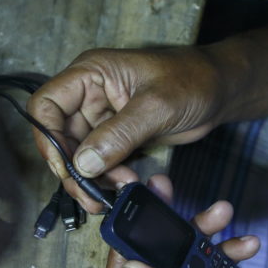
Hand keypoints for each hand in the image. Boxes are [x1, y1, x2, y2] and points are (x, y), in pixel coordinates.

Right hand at [27, 47, 222, 210]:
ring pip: (77, 154)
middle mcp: (88, 94)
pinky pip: (98, 162)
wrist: (221, 89)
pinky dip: (105, 177)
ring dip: (90, 177)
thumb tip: (83, 164)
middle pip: (58, 136)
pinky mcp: (116, 136)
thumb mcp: (157, 106)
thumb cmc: (193, 80)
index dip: (48, 138)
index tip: (67, 167)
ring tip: (114, 190)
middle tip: (90, 193)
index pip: (46, 105)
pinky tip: (124, 185)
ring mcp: (101, 117)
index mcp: (90, 74)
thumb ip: (119, 134)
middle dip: (72, 168)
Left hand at [103, 175, 267, 267]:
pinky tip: (247, 244)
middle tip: (164, 191)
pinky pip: (215, 254)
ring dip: (204, 229)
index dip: (120, 249)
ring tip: (221, 212)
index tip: (128, 217)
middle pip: (152, 259)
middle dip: (163, 226)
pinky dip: (231, 245)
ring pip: (186, 251)